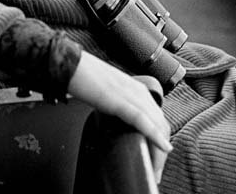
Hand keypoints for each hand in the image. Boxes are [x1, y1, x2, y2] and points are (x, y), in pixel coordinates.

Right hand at [67, 51, 171, 183]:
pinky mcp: (120, 101)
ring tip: (156, 169)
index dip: (160, 139)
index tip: (155, 159)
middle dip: (161, 150)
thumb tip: (120, 124)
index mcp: (137, 88)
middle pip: (161, 124)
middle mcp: (138, 91)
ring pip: (157, 125)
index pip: (158, 118)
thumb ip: (120, 105)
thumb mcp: (110, 93)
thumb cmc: (86, 78)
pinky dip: (156, 136)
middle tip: (156, 170)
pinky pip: (143, 121)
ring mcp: (131, 95)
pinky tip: (163, 147)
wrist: (71, 65)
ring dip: (159, 151)